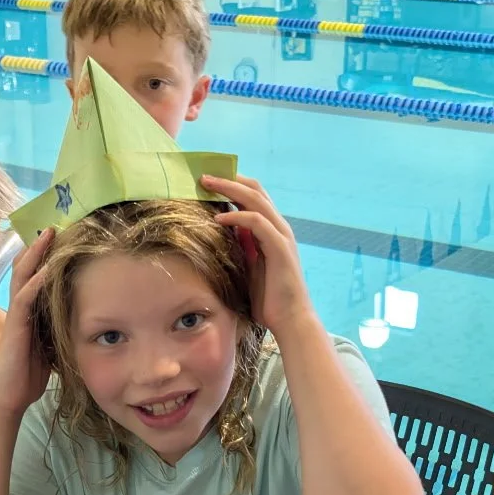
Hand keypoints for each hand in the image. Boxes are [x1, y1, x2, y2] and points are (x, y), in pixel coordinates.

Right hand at [0, 229, 55, 417]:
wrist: (8, 398)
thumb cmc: (27, 376)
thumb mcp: (50, 348)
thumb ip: (58, 331)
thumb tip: (81, 323)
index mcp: (28, 312)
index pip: (34, 277)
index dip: (44, 257)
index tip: (61, 238)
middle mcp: (19, 309)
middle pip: (26, 269)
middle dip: (39, 247)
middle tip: (55, 224)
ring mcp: (15, 316)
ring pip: (22, 276)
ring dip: (36, 255)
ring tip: (49, 234)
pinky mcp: (14, 327)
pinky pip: (25, 298)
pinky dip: (36, 281)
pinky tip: (48, 268)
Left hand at [201, 175, 312, 337]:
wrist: (290, 319)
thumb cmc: (268, 297)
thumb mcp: (248, 265)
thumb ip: (240, 246)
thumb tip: (221, 231)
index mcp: (272, 230)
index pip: (253, 196)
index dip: (232, 184)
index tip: (208, 181)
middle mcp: (279, 227)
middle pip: (254, 190)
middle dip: (228, 179)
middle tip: (203, 175)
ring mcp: (282, 236)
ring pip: (256, 200)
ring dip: (229, 189)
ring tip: (207, 185)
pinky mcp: (280, 248)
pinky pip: (257, 223)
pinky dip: (237, 217)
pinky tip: (218, 219)